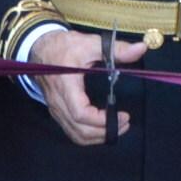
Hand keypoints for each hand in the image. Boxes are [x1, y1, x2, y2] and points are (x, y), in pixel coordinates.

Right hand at [29, 28, 142, 146]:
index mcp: (66, 87)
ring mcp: (56, 109)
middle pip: (79, 130)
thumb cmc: (63, 46)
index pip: (80, 114)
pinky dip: (88, 134)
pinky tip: (101, 128)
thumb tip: (141, 48)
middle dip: (104, 133)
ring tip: (116, 128)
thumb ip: (115, 48)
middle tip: (125, 123)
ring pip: (75, 134)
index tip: (122, 115)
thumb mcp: (89, 43)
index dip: (102, 121)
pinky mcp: (57, 111)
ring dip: (97, 137)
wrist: (39, 48)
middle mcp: (59, 103)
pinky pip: (71, 130)